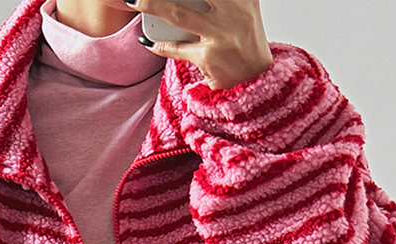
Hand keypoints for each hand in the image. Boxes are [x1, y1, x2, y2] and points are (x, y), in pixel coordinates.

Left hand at [128, 0, 273, 90]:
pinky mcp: (208, 58)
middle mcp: (234, 13)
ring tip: (136, 1)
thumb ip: (229, 1)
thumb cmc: (247, 45)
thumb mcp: (247, 12)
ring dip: (153, 5)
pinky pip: (178, 49)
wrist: (259, 83)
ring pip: (178, 15)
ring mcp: (220, 36)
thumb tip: (196, 0)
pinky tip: (150, 41)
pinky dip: (161, 45)